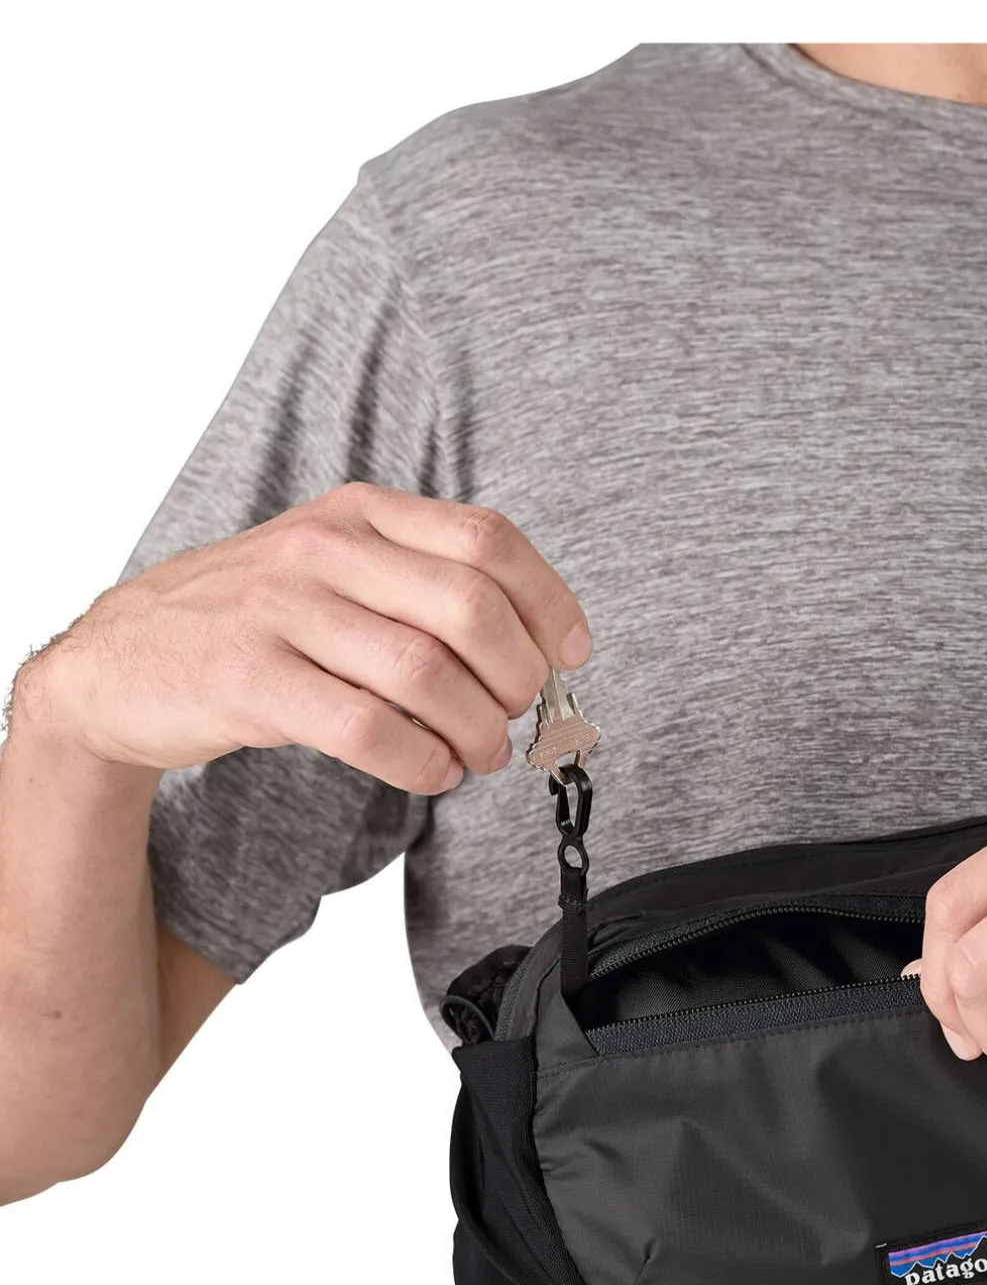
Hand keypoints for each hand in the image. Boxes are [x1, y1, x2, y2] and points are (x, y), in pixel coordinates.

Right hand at [15, 485, 590, 792]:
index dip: (548, 603)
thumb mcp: (333, 573)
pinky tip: (430, 772)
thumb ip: (420, 591)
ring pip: (426, 671)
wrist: (118, 664)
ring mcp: (281, 609)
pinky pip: (368, 726)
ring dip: (476, 729)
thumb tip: (534, 652)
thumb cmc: (250, 624)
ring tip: (479, 754)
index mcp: (359, 513)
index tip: (570, 655)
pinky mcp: (249, 679)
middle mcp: (324, 547)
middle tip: (517, 715)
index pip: (488, 540)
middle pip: (471, 605)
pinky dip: (421, 761)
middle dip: (518, 675)